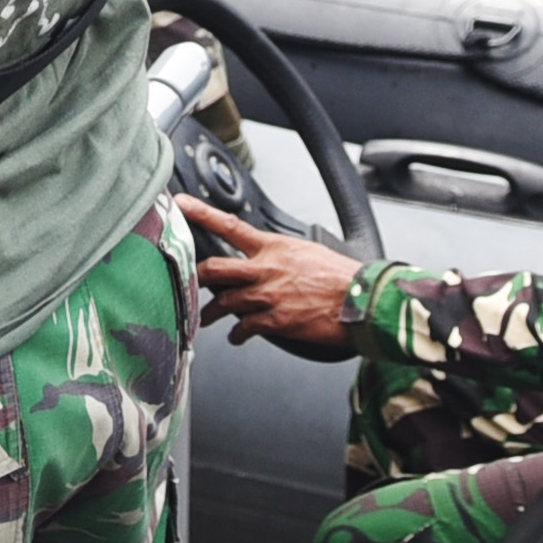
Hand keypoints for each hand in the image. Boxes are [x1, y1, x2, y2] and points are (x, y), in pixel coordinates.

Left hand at [179, 196, 361, 348]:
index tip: (181, 205)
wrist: (361, 300)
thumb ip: (281, 254)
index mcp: (273, 247)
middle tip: (186, 281)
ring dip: (211, 312)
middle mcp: (266, 269)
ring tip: (204, 319)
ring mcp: (268, 296)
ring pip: (225, 302)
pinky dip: (237, 335)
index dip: (201, 213)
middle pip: (216, 268)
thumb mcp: (307, 250)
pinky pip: (245, 328)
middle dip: (196, 276)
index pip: (229, 225)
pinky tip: (236, 338)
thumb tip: (268, 257)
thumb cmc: (341, 276)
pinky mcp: (276, 321)